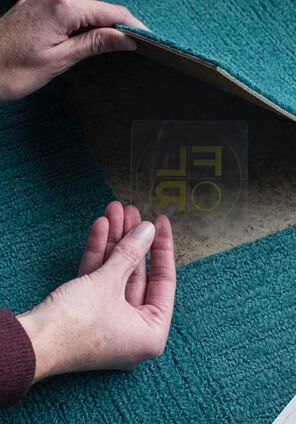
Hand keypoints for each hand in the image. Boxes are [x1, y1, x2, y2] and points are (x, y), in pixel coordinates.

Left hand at [0, 0, 147, 100]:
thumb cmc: (14, 70)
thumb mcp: (61, 59)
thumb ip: (95, 44)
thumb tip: (125, 38)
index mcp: (61, 5)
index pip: (109, 11)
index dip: (132, 25)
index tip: (149, 38)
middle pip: (98, 6)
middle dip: (119, 23)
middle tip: (136, 43)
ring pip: (84, 7)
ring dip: (102, 23)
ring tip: (117, 43)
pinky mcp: (35, 6)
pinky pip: (68, 9)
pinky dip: (83, 22)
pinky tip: (89, 37)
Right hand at [18, 202, 175, 380]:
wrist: (32, 343)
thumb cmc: (77, 323)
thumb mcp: (109, 282)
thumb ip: (131, 253)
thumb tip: (147, 230)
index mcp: (150, 332)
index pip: (164, 281)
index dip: (163, 247)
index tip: (160, 221)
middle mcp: (133, 329)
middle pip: (137, 273)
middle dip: (132, 239)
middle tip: (132, 211)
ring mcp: (110, 320)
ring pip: (117, 273)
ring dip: (114, 241)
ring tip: (115, 210)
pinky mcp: (89, 312)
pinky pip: (100, 279)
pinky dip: (100, 254)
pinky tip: (101, 225)